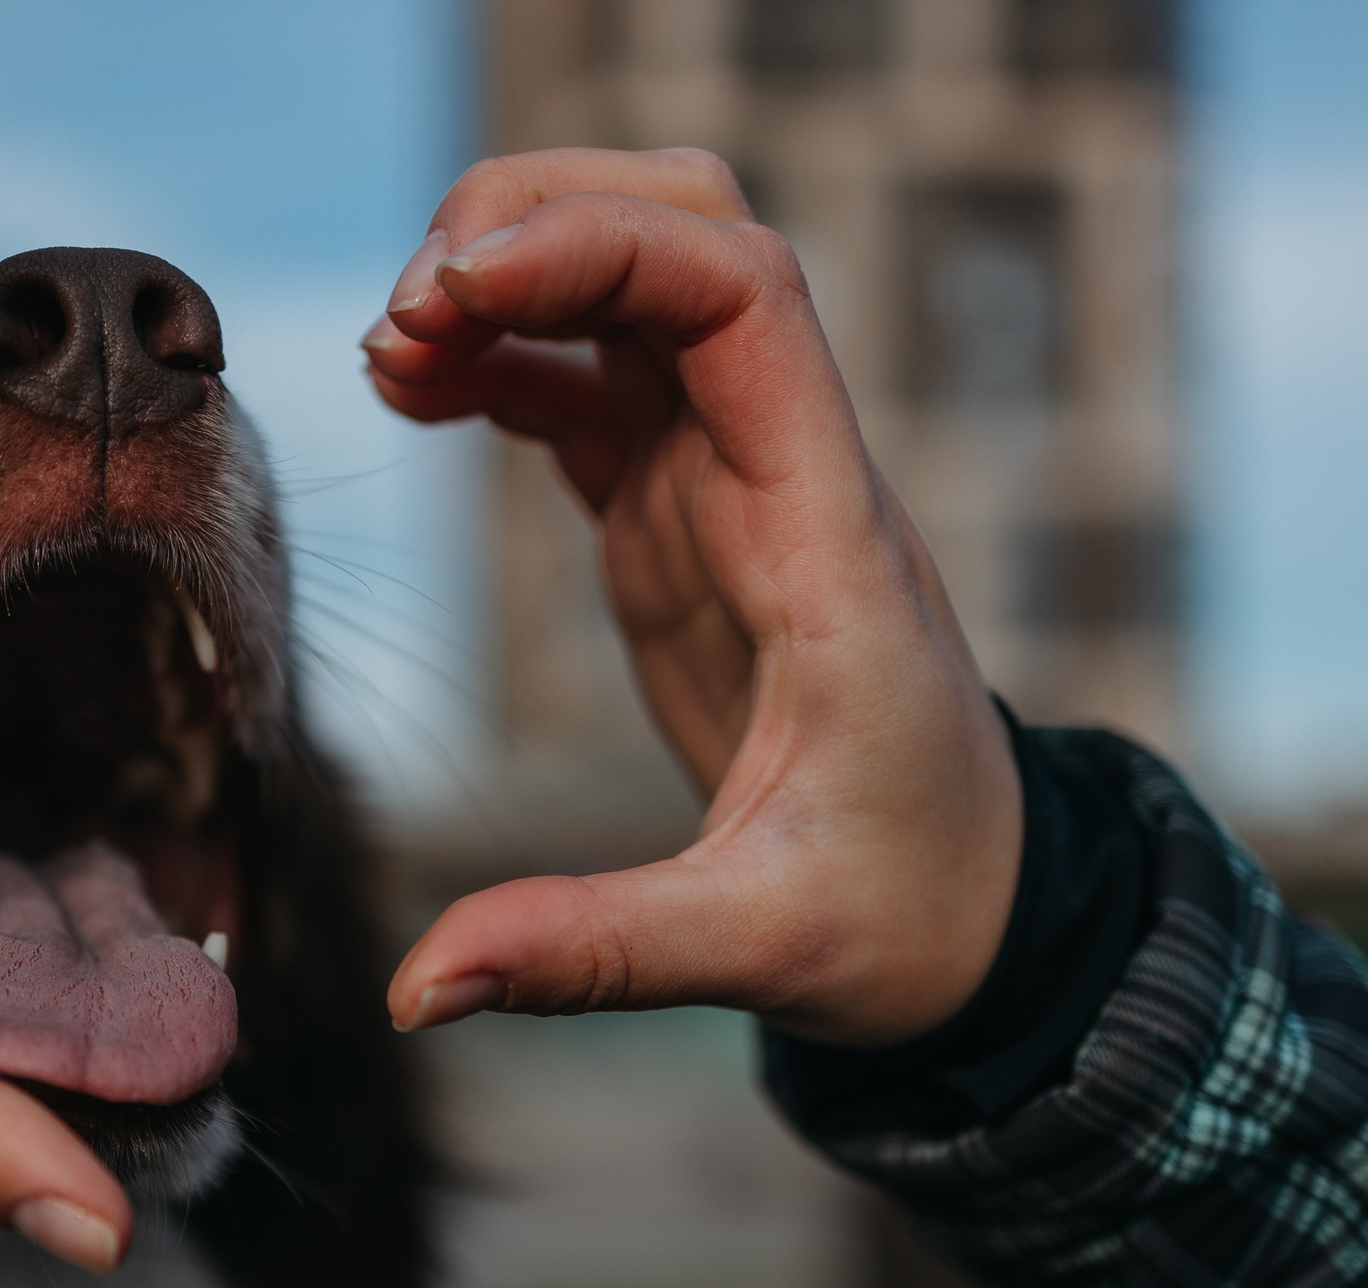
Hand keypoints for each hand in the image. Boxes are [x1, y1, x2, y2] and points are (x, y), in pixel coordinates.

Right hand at [365, 148, 1021, 1046]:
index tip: (459, 288)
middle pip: (691, 230)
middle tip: (407, 314)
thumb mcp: (761, 946)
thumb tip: (416, 992)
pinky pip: (591, 377)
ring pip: (636, 277)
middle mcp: (783, 474)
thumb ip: (594, 954)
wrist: (977, 911)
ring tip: (389, 353)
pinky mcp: (682, 516)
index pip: (743, 300)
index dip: (600, 247)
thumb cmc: (904, 914)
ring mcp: (731, 482)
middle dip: (541, 214)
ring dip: (512, 270)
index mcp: (824, 539)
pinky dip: (502, 351)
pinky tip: (412, 389)